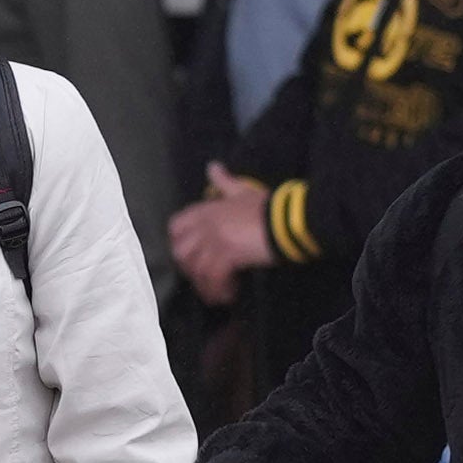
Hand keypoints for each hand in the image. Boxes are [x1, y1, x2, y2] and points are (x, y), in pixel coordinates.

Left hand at [166, 165, 276, 307]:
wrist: (286, 220)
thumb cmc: (266, 205)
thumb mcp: (242, 189)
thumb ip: (224, 181)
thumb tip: (212, 166)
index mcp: (206, 210)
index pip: (176, 226)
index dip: (179, 242)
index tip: (191, 254)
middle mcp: (206, 226)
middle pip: (180, 252)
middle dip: (189, 268)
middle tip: (203, 276)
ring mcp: (216, 242)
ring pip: (197, 269)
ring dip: (205, 285)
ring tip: (217, 293)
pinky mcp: (229, 257)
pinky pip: (215, 279)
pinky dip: (219, 291)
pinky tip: (228, 295)